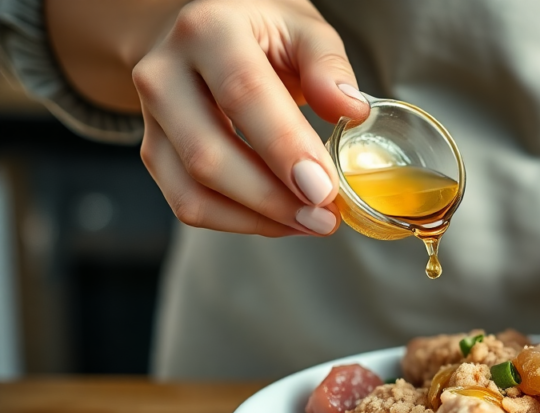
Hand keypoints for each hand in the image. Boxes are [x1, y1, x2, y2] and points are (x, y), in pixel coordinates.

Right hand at [129, 0, 368, 235]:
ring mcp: (153, 118)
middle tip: (325, 216)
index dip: (284, 147)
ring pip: (194, 190)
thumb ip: (328, 65)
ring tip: (311, 222)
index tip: (323, 188)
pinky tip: (282, 220)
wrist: (204, 36)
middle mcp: (165, 73)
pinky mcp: (154, 152)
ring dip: (258, 219)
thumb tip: (351, 109)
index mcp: (207, 30)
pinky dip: (240, 222)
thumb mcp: (303, 28)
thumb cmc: (260, 32)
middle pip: (209, 154)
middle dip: (273, 198)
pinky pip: (189, 204)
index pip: (244, 94)